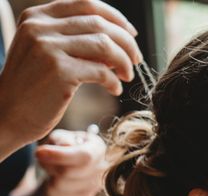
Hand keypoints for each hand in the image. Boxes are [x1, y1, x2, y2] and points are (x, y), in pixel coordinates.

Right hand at [0, 0, 140, 148]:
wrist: (7, 114)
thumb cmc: (33, 87)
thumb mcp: (47, 53)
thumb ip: (74, 40)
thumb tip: (117, 40)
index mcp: (38, 16)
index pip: (87, 4)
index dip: (115, 18)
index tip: (131, 34)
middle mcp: (41, 27)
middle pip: (100, 24)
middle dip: (126, 42)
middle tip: (136, 59)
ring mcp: (49, 48)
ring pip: (105, 45)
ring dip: (125, 61)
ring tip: (127, 75)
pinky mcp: (59, 71)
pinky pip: (102, 71)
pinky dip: (114, 80)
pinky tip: (115, 89)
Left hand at [36, 129, 107, 195]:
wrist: (69, 162)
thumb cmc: (65, 145)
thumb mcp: (61, 136)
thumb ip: (61, 139)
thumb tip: (59, 149)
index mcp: (98, 149)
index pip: (84, 156)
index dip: (60, 156)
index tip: (38, 152)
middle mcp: (101, 169)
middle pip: (69, 173)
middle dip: (50, 166)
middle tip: (43, 158)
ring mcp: (95, 186)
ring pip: (60, 186)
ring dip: (49, 176)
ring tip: (53, 168)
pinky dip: (51, 187)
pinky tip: (57, 178)